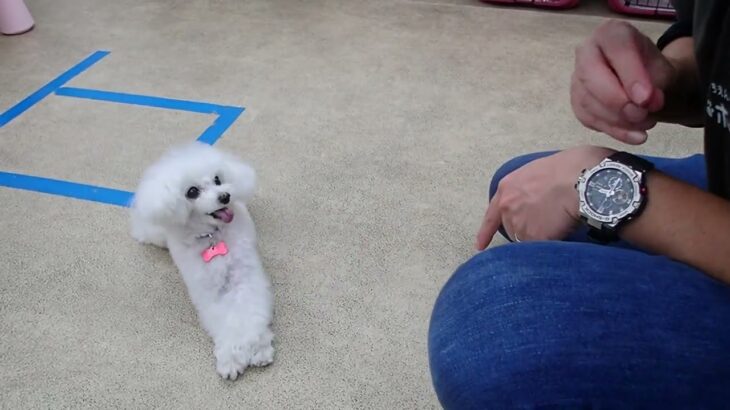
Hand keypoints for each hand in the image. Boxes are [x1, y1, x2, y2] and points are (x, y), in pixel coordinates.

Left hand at [475, 146, 613, 249]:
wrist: (580, 178)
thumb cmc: (569, 168)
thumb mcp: (538, 172)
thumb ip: (529, 189)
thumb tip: (539, 200)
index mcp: (507, 188)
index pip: (491, 216)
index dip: (485, 232)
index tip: (479, 245)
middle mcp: (508, 207)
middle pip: (513, 229)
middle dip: (528, 229)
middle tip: (549, 218)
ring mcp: (519, 223)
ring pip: (529, 239)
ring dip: (541, 236)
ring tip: (559, 218)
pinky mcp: (534, 237)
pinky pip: (543, 246)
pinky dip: (553, 241)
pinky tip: (563, 226)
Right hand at [571, 20, 676, 144]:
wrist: (647, 87)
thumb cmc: (654, 73)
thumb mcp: (665, 72)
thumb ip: (656, 83)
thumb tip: (644, 102)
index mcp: (611, 34)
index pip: (616, 50)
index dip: (631, 75)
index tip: (646, 99)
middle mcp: (587, 51)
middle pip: (591, 76)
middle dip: (618, 101)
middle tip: (642, 115)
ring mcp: (577, 77)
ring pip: (588, 101)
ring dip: (618, 119)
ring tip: (646, 123)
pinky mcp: (576, 101)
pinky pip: (587, 118)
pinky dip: (612, 130)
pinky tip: (634, 135)